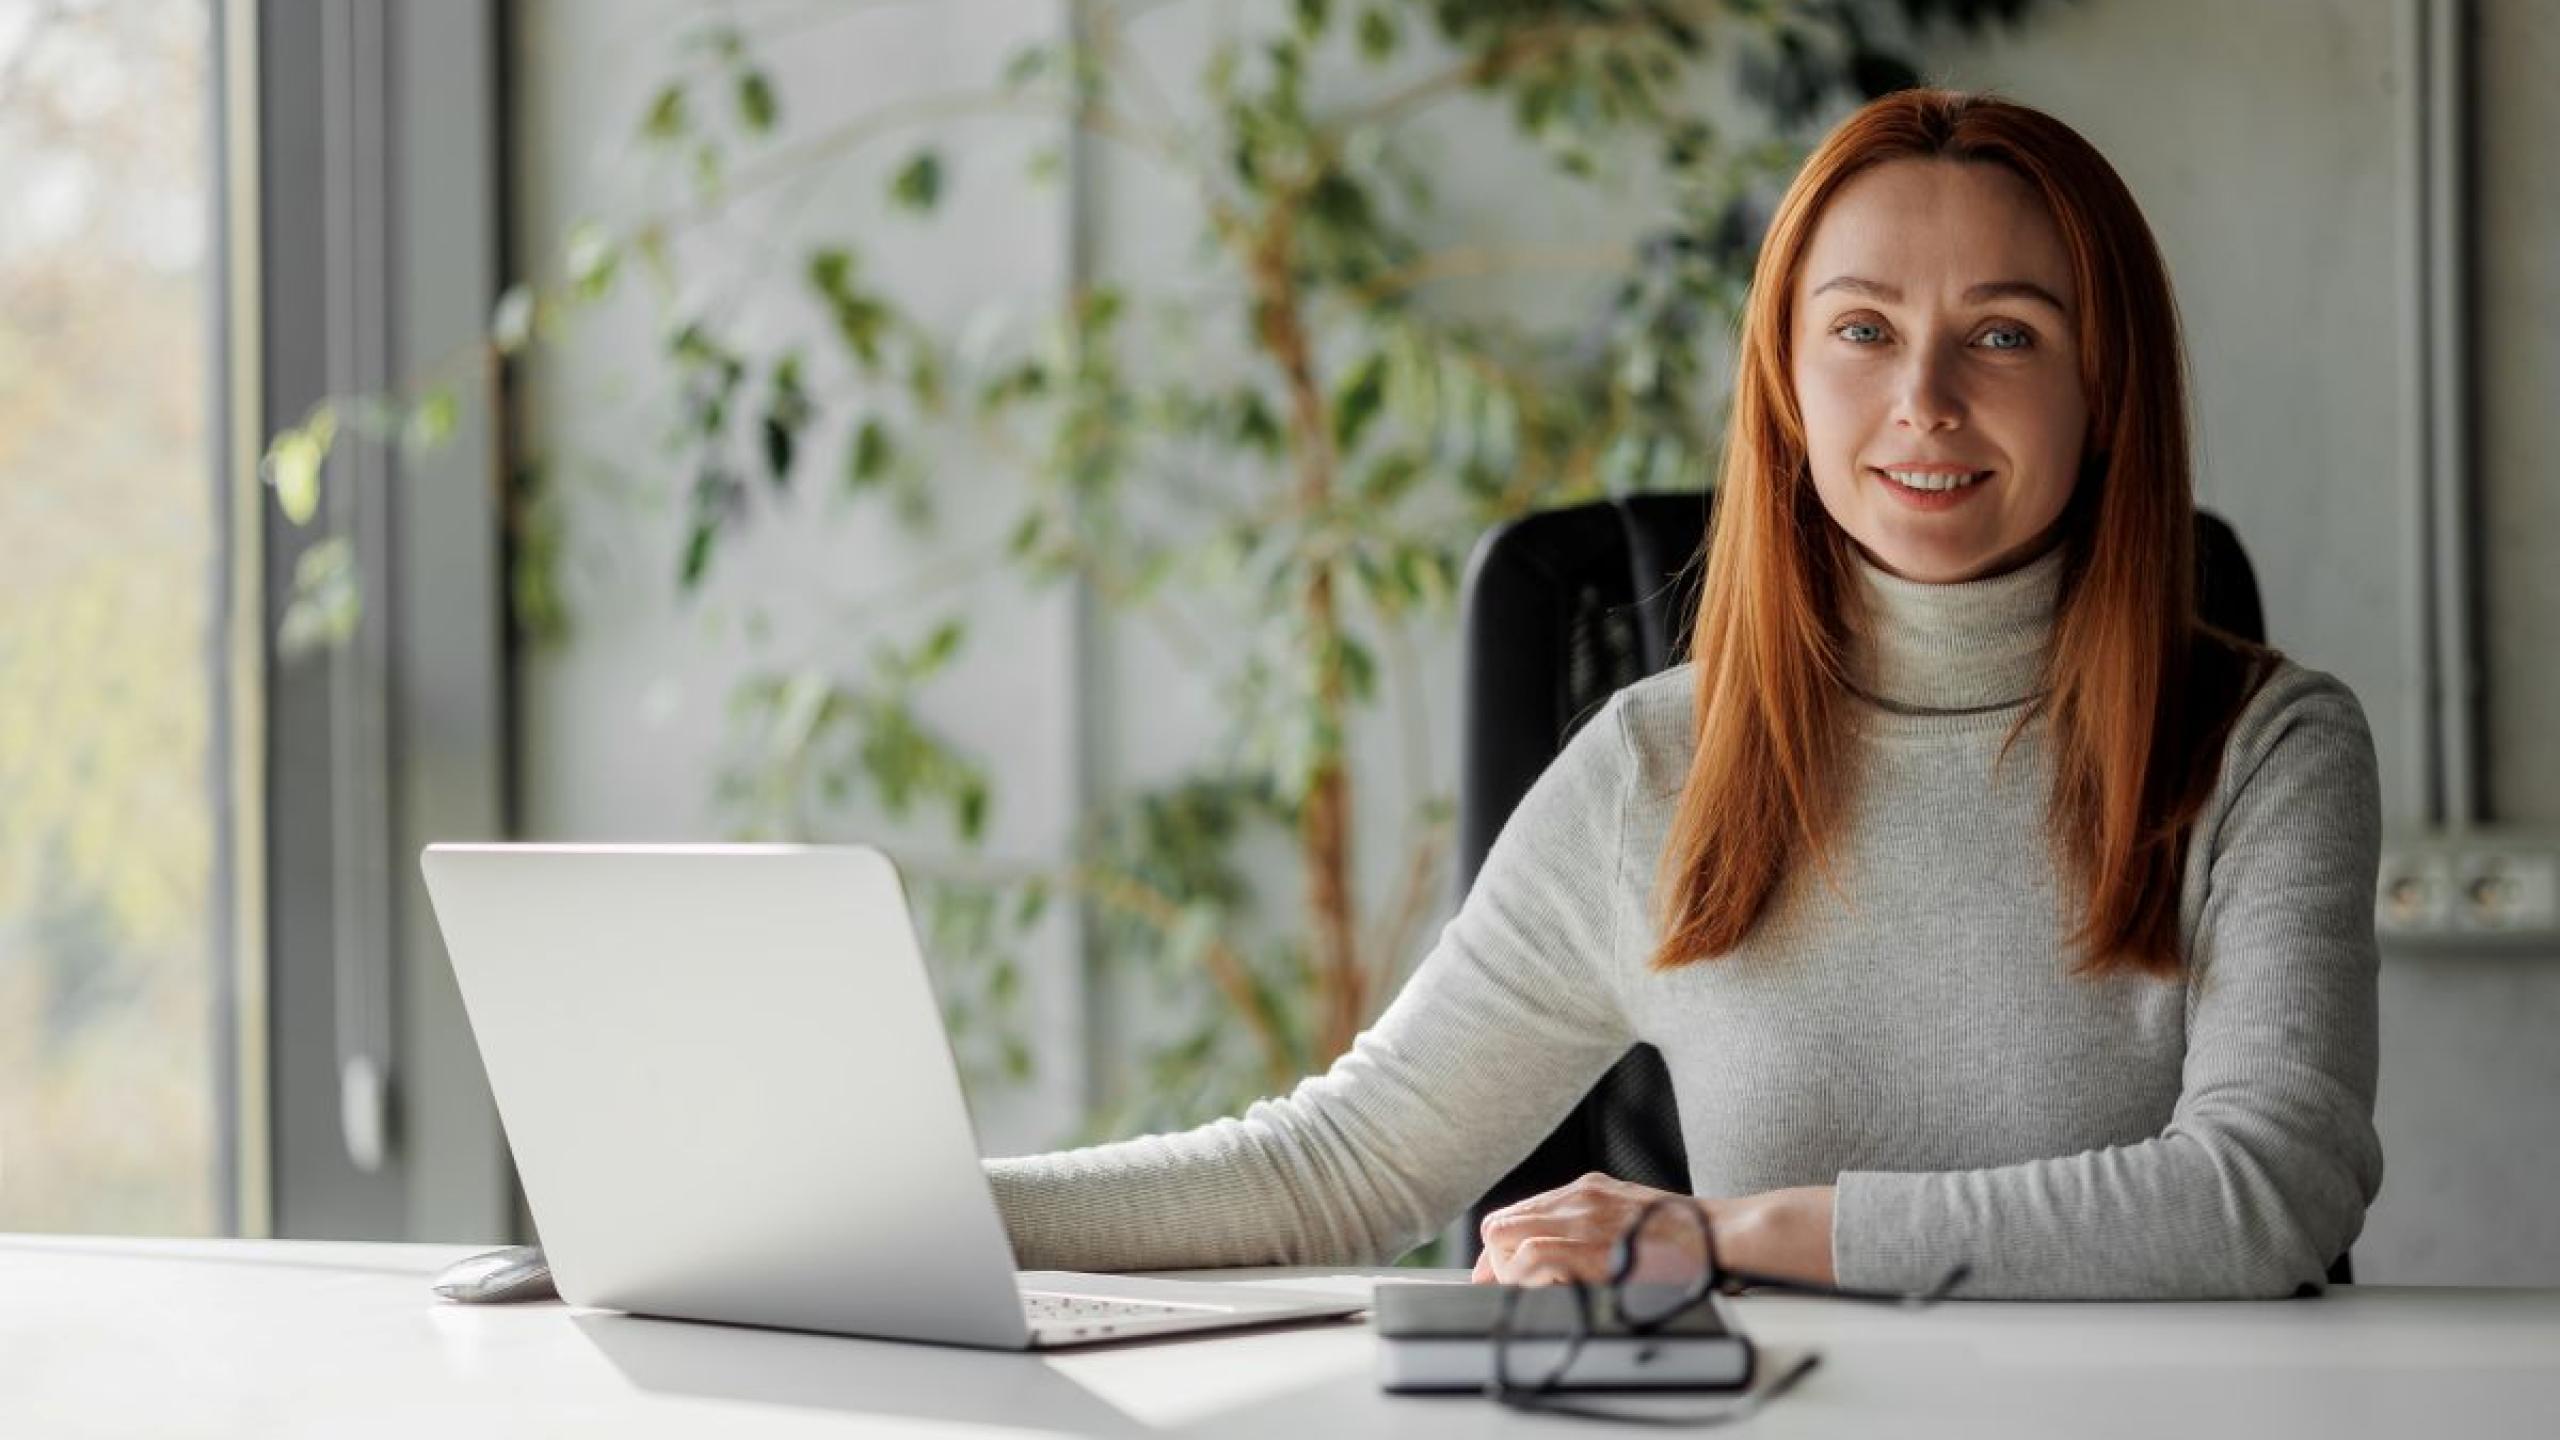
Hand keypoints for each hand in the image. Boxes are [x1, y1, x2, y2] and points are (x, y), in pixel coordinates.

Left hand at [1469, 1173, 1836, 1288]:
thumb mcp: (1629, 1218)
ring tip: (1516, 1294)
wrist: (1722, 1237)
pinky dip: (1520, 1277)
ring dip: (1503, 1269)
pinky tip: (1532, 1291)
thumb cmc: (1686, 1237)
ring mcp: (1582, 1217)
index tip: (1495, 1271)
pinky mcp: (1590, 1244)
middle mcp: (1578, 1197)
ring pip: (1506, 1236)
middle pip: (1502, 1222)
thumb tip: (1557, 1260)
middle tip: (1496, 1288)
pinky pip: (1530, 1256)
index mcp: (1587, 1190)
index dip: (1500, 1246)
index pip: (1518, 1212)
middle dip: (1492, 1259)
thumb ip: (1594, 1229)